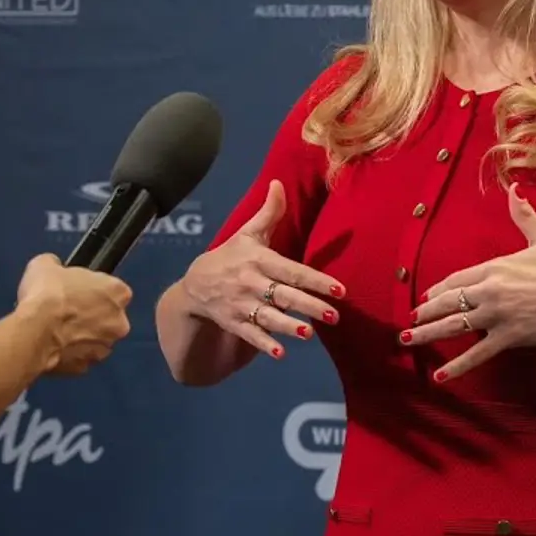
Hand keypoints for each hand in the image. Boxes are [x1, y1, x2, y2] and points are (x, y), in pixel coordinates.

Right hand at [16, 254, 134, 376]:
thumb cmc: (47, 292)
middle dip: (92, 316)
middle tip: (67, 312)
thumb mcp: (46, 265)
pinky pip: (79, 358)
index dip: (94, 290)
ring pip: (95, 340)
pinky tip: (51, 347)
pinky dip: (68, 354)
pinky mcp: (85, 367)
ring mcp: (104, 348)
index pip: (113, 289)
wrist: (35, 330)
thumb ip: (58, 266)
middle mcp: (119, 322)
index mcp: (118, 293)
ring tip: (56, 331)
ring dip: (81, 337)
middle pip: (108, 318)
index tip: (78, 291)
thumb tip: (54, 268)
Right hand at [179, 180, 344, 358]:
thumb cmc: (231, 256)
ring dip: (287, 327)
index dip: (316, 280)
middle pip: (283, 295)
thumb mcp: (248, 233)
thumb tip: (278, 182)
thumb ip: (269, 212)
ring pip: (267, 317)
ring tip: (309, 334)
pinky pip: (250, 335)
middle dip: (308, 306)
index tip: (340, 289)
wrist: (195, 284)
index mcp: (259, 260)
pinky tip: (280, 354)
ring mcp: (241, 305)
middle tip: (334, 316)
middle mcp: (251, 283)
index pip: (292, 270)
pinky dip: (264, 344)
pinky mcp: (234, 323)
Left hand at [405, 183, 535, 382]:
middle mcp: (490, 291)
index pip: (457, 279)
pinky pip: (477, 355)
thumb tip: (515, 189)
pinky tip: (440, 376)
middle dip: (426, 311)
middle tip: (410, 320)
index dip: (439, 289)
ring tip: (407, 340)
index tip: (427, 296)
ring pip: (454, 326)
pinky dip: (457, 367)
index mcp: (495, 267)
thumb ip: (524, 216)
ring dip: (428, 334)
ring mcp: (497, 316)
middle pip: (448, 301)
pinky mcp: (509, 338)